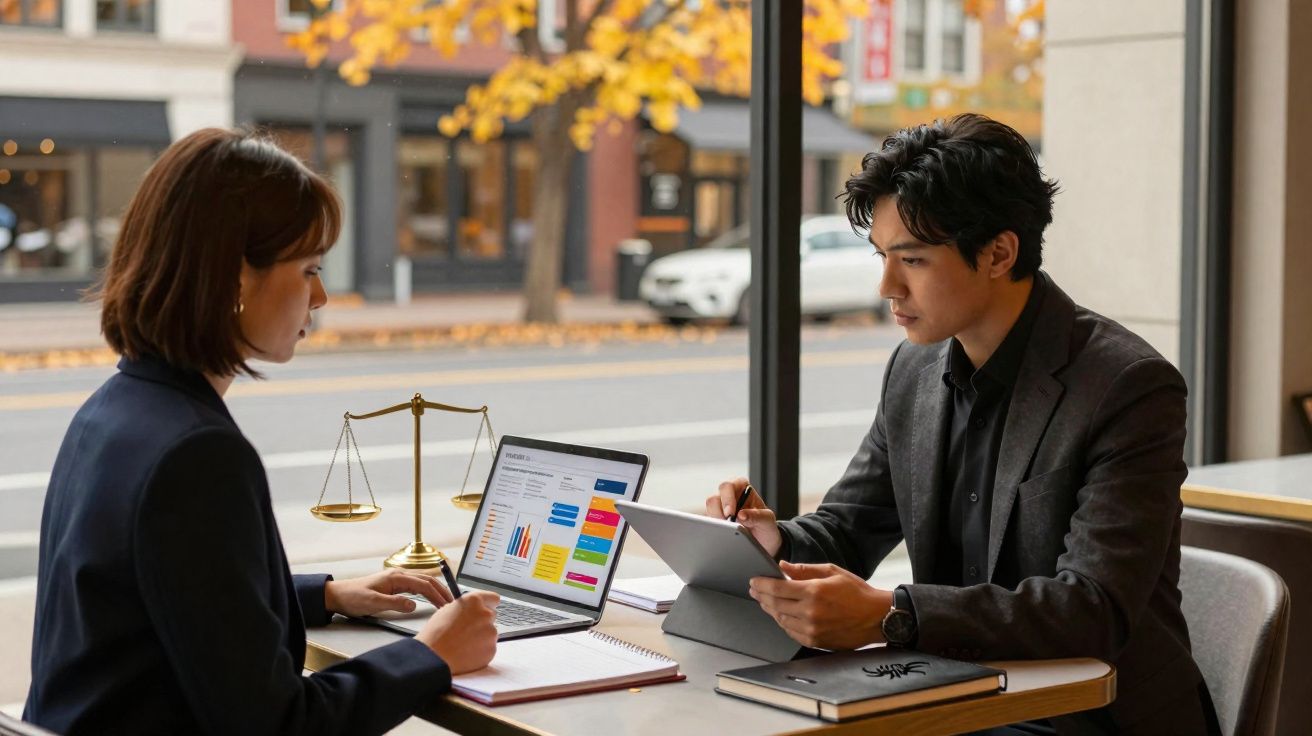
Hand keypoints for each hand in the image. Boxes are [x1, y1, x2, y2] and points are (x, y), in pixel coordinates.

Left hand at [323, 569, 452, 617]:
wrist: (338, 595)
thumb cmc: (353, 597)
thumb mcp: (373, 603)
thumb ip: (394, 603)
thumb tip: (414, 605)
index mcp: (396, 577)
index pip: (424, 584)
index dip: (437, 594)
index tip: (447, 605)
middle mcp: (399, 575)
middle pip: (427, 580)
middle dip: (442, 591)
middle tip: (453, 603)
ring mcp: (397, 579)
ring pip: (423, 582)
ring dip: (436, 591)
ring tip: (446, 601)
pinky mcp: (394, 585)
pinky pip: (416, 586)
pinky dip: (427, 592)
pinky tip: (430, 598)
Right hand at [416, 590, 499, 673]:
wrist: (434, 658)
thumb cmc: (435, 635)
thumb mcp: (447, 611)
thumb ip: (464, 608)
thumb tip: (470, 611)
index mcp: (474, 601)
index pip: (493, 598)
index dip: (488, 604)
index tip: (486, 609)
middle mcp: (485, 614)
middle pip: (491, 616)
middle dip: (482, 622)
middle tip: (468, 630)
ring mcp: (490, 632)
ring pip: (490, 633)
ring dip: (481, 637)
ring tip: (463, 644)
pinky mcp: (491, 649)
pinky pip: (489, 648)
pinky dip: (481, 651)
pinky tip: (466, 652)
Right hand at [706, 476, 781, 556]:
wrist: (764, 543)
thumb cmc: (766, 527)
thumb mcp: (767, 521)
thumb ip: (757, 516)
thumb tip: (741, 515)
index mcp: (742, 488)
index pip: (729, 486)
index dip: (727, 498)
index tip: (731, 513)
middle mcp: (729, 495)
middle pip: (714, 497)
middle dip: (719, 512)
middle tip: (727, 524)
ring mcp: (720, 508)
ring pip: (709, 509)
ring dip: (716, 520)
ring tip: (729, 530)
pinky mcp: (716, 520)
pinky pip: (709, 522)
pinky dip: (715, 528)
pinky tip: (724, 534)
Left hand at [749, 561, 892, 649]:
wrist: (876, 617)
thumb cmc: (857, 592)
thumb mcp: (832, 571)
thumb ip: (804, 569)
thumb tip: (783, 566)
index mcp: (814, 591)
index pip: (777, 588)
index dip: (761, 584)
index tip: (753, 581)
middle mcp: (810, 612)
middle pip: (775, 604)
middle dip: (761, 596)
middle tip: (754, 590)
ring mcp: (812, 629)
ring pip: (780, 619)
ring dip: (770, 609)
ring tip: (765, 601)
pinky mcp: (815, 641)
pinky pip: (791, 632)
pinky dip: (783, 622)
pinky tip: (781, 614)